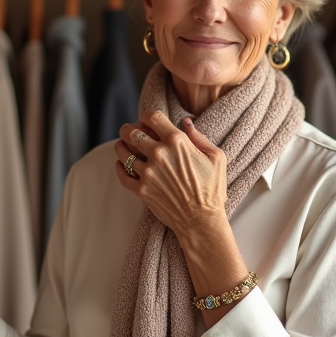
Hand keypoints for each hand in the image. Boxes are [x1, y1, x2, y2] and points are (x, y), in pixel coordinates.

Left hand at [113, 110, 227, 237]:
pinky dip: (119, 167)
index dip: (147, 116)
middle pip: (132, 132)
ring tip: (122, 145)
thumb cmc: (212, 189)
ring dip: (121, 146)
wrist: (202, 221)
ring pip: (123, 152)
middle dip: (128, 128)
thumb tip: (185, 122)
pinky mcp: (141, 190)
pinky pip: (122, 174)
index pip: (152, 117)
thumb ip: (198, 137)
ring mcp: (148, 172)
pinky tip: (121, 164)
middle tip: (128, 130)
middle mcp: (159, 154)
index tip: (146, 120)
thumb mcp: (216, 157)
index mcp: (177, 142)